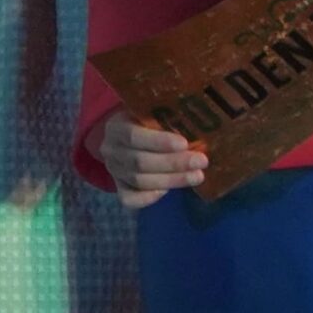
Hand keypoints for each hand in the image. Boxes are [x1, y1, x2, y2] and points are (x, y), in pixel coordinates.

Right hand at [89, 112, 204, 209]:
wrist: (127, 138)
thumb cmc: (145, 122)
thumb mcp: (150, 113)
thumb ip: (166, 119)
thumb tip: (196, 126)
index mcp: (116, 127)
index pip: (134, 136)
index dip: (159, 141)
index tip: (184, 143)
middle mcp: (111, 150)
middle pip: (140, 162)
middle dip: (173, 163)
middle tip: (201, 162)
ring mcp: (114, 171)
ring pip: (140, 181)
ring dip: (172, 180)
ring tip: (197, 176)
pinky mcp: (119, 188)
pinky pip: (130, 199)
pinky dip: (149, 198)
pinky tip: (169, 191)